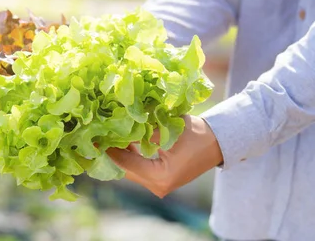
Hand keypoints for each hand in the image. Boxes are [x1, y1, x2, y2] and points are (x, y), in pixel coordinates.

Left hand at [105, 115, 222, 197]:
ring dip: (121, 155)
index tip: (96, 138)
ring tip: (108, 136)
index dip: (109, 149)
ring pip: (132, 171)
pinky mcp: (162, 182)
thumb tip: (116, 127)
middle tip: (99, 136)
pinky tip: (123, 142)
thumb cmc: (195, 133)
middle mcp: (159, 187)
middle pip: (126, 170)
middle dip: (113, 153)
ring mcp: (161, 187)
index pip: (126, 163)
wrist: (218, 142)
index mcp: (161, 176)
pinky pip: (140, 170)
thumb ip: (141, 132)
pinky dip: (131, 158)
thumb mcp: (166, 129)